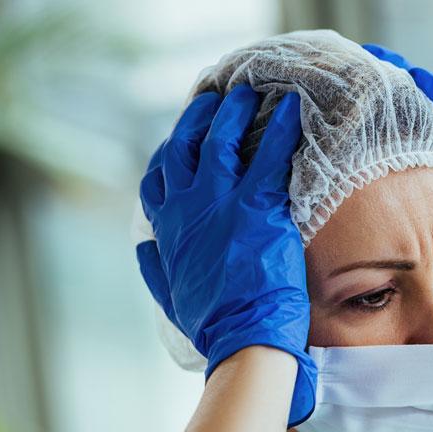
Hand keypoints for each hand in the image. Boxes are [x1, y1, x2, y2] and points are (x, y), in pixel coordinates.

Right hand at [137, 84, 316, 426]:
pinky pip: (270, 154)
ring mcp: (222, 202)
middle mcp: (188, 205)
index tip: (177, 137)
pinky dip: (280, 128)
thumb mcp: (170, 295)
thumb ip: (154, 266)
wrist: (244, 336)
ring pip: (222, 140)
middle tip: (214, 98)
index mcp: (166, 227)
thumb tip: (141, 245)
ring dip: (235, 111)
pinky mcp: (259, 205)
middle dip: (198, 116)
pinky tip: (291, 111)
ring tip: (249, 94)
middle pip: (186, 145)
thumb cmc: (212, 323)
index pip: (158, 176)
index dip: (168, 151)